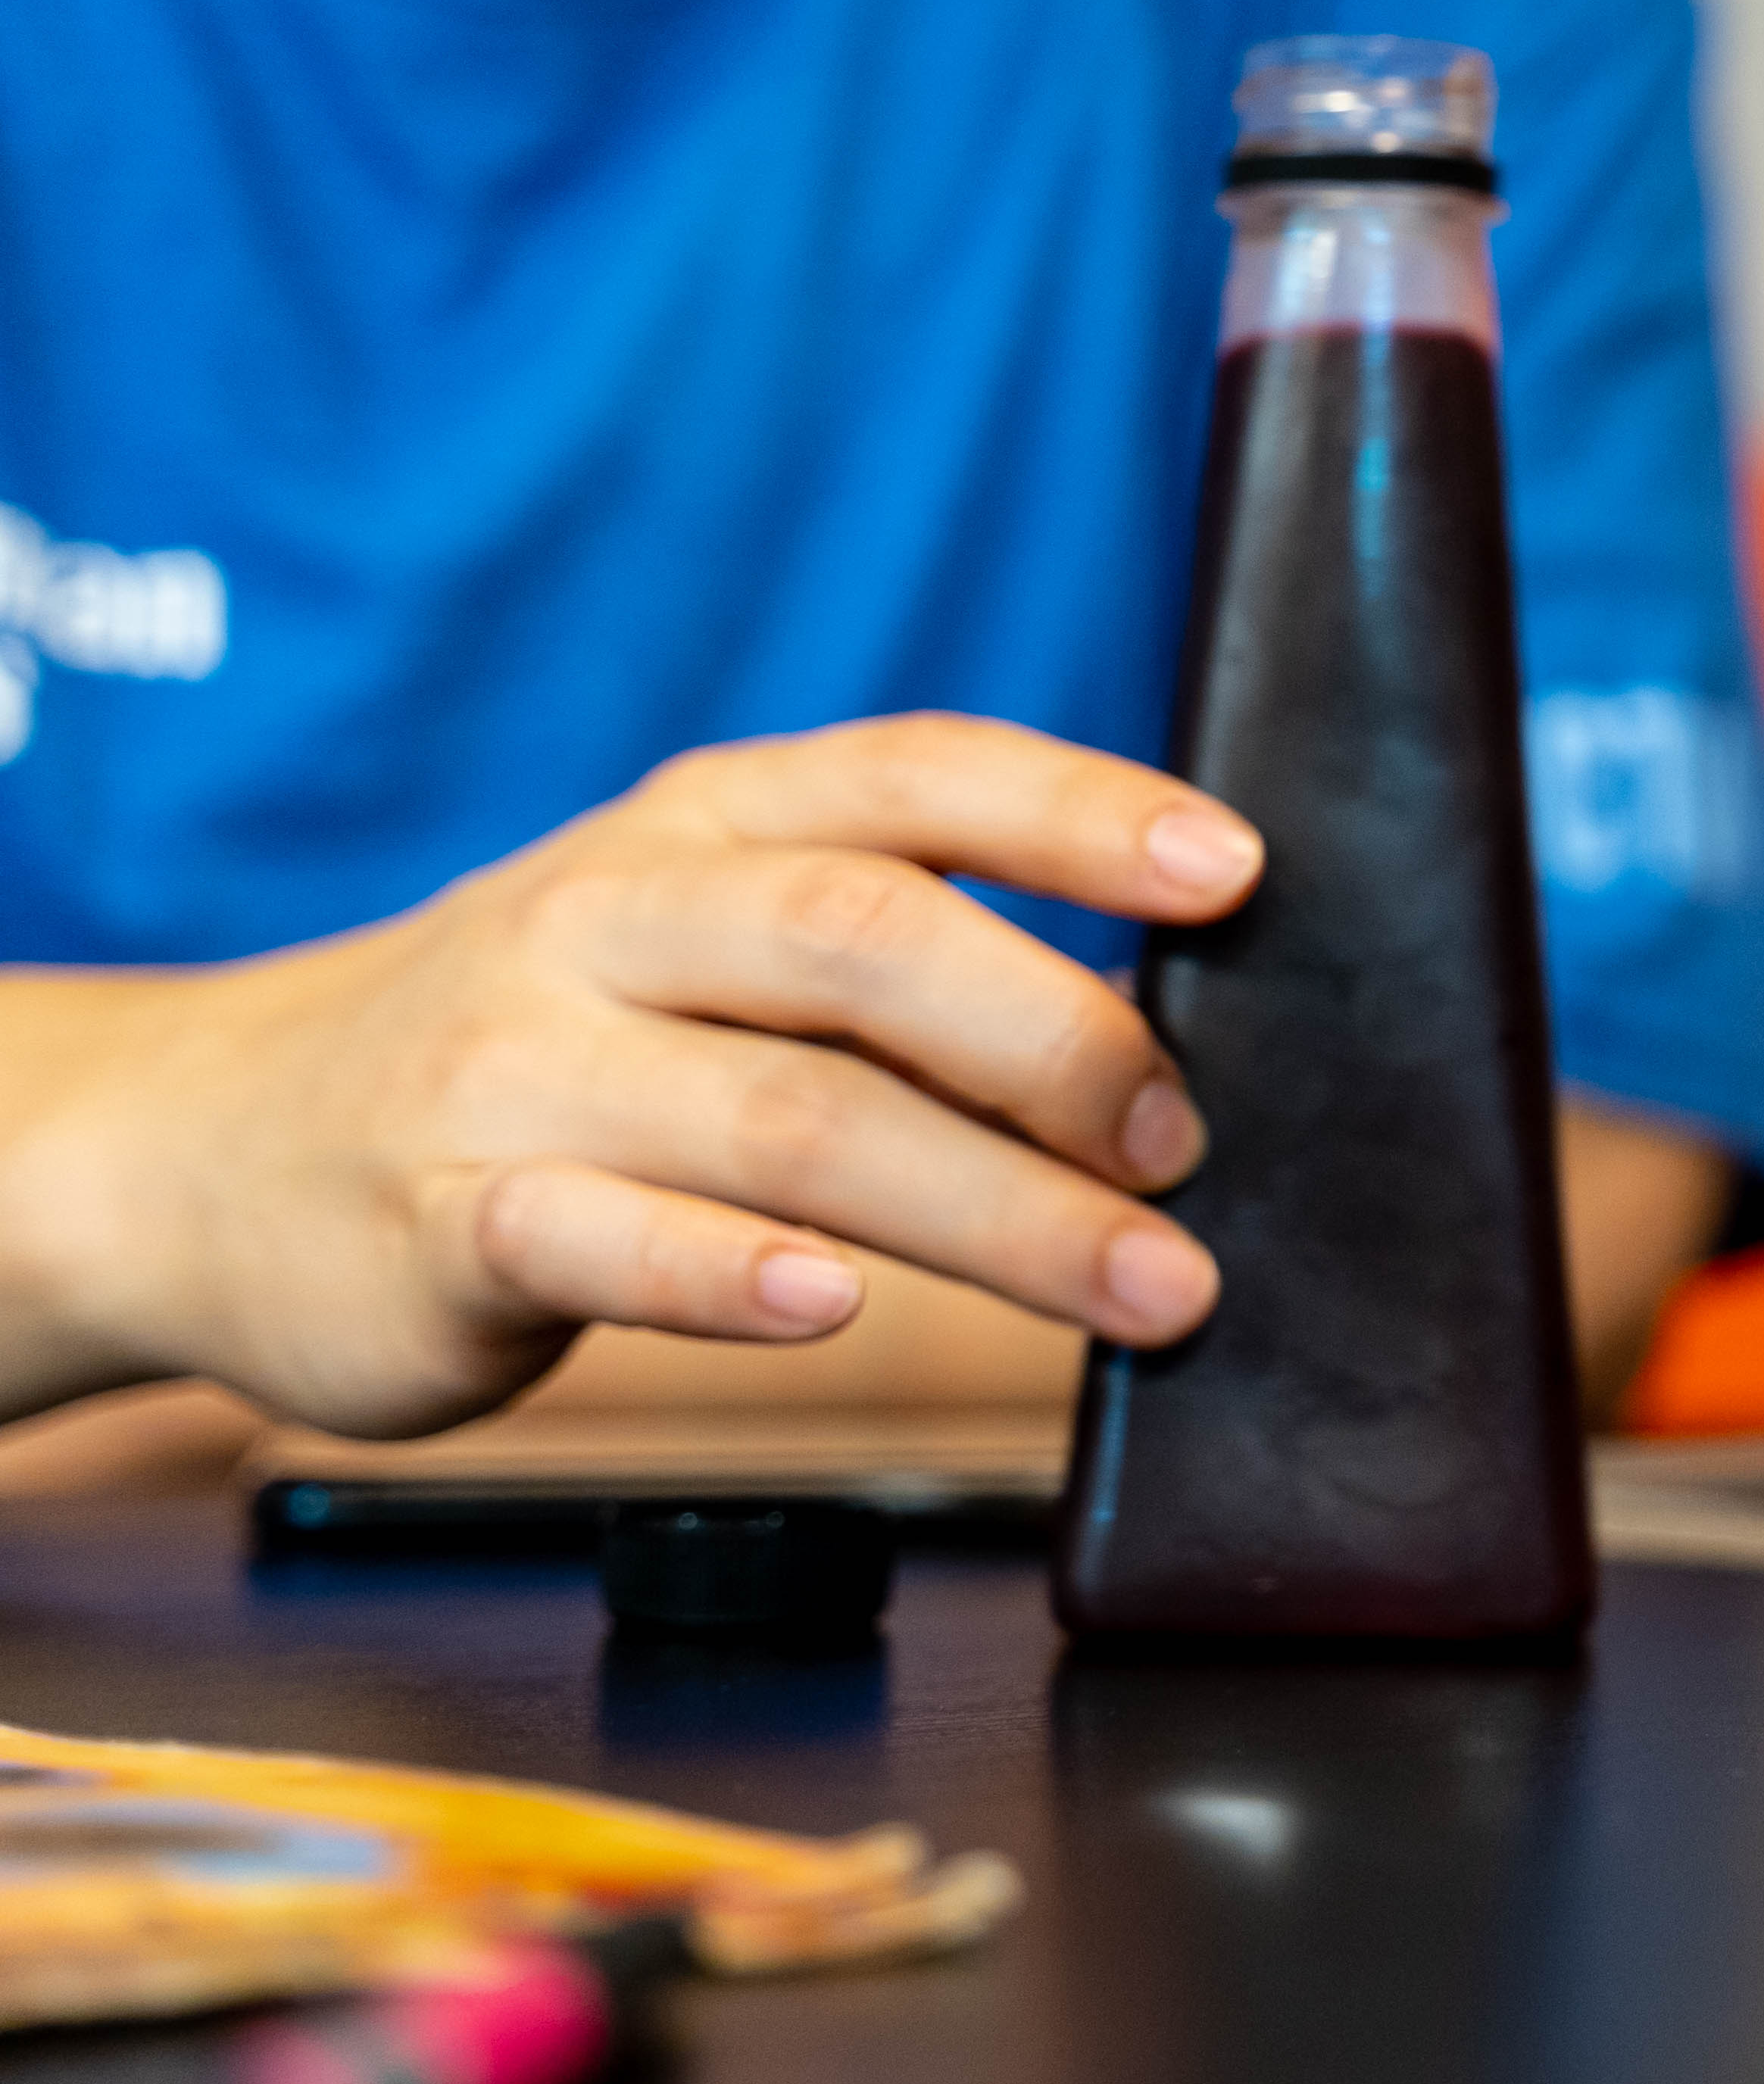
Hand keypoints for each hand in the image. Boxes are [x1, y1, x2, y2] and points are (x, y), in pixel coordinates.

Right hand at [0, 716, 1262, 1439]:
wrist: (211, 1152)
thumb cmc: (553, 1057)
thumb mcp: (708, 958)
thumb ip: (898, 976)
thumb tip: (1164, 1051)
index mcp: (706, 829)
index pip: (915, 776)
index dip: (1080, 809)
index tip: (1232, 870)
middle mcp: (612, 919)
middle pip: (868, 941)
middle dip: (1059, 1042)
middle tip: (1188, 1150)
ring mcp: (515, 1070)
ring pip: (783, 1114)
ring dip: (992, 1207)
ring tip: (1139, 1282)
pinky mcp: (434, 1224)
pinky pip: (597, 1235)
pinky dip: (730, 1274)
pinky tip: (838, 1308)